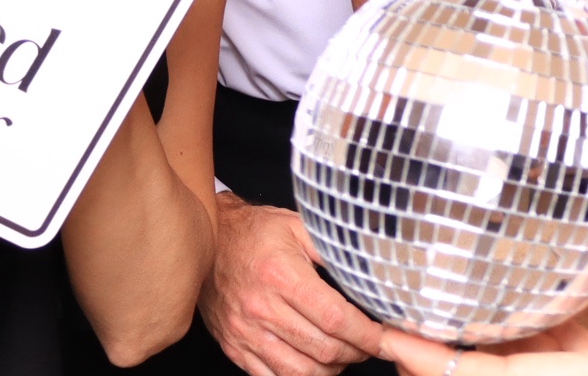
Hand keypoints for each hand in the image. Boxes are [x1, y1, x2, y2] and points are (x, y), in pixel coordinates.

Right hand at [201, 192, 384, 375]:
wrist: (205, 241)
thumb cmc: (255, 232)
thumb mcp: (298, 226)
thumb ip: (333, 248)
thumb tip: (370, 268)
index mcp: (282, 275)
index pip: (335, 318)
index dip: (365, 334)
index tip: (382, 337)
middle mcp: (262, 308)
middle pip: (322, 350)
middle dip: (355, 352)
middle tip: (368, 345)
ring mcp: (245, 332)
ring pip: (300, 372)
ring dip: (331, 369)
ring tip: (344, 354)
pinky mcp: (235, 347)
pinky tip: (314, 364)